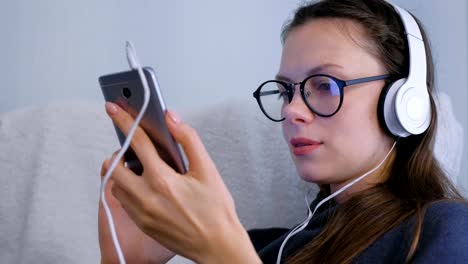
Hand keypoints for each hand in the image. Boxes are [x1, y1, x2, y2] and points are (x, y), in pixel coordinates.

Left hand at [101, 102, 259, 263]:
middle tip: (134, 149)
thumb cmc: (216, 211)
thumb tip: (172, 119)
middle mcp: (146, 197)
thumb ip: (188, 140)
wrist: (217, 246)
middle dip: (119, 152)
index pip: (137, 142)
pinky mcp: (141, 224)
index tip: (114, 108)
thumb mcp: (207, 170)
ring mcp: (141, 213)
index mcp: (162, 180)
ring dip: (123, 172)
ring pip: (116, 185)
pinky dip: (128, 189)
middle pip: (114, 165)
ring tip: (143, 168)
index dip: (124, 120)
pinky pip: (124, 201)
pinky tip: (147, 187)